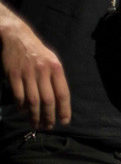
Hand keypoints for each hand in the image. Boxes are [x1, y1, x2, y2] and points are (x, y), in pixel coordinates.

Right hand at [0, 15, 70, 129]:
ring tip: (37, 124)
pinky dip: (22, 106)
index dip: (64, 110)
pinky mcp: (13, 74)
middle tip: (49, 127)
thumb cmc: (37, 52)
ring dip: (35, 115)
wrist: (17, 36)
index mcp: (56, 68)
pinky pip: (18, 95)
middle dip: (49, 117)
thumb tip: (60, 102)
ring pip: (33, 101)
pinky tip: (25, 112)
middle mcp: (43, 71)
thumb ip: (56, 79)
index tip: (64, 121)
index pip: (63, 94)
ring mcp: (27, 73)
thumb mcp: (52, 61)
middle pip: (48, 100)